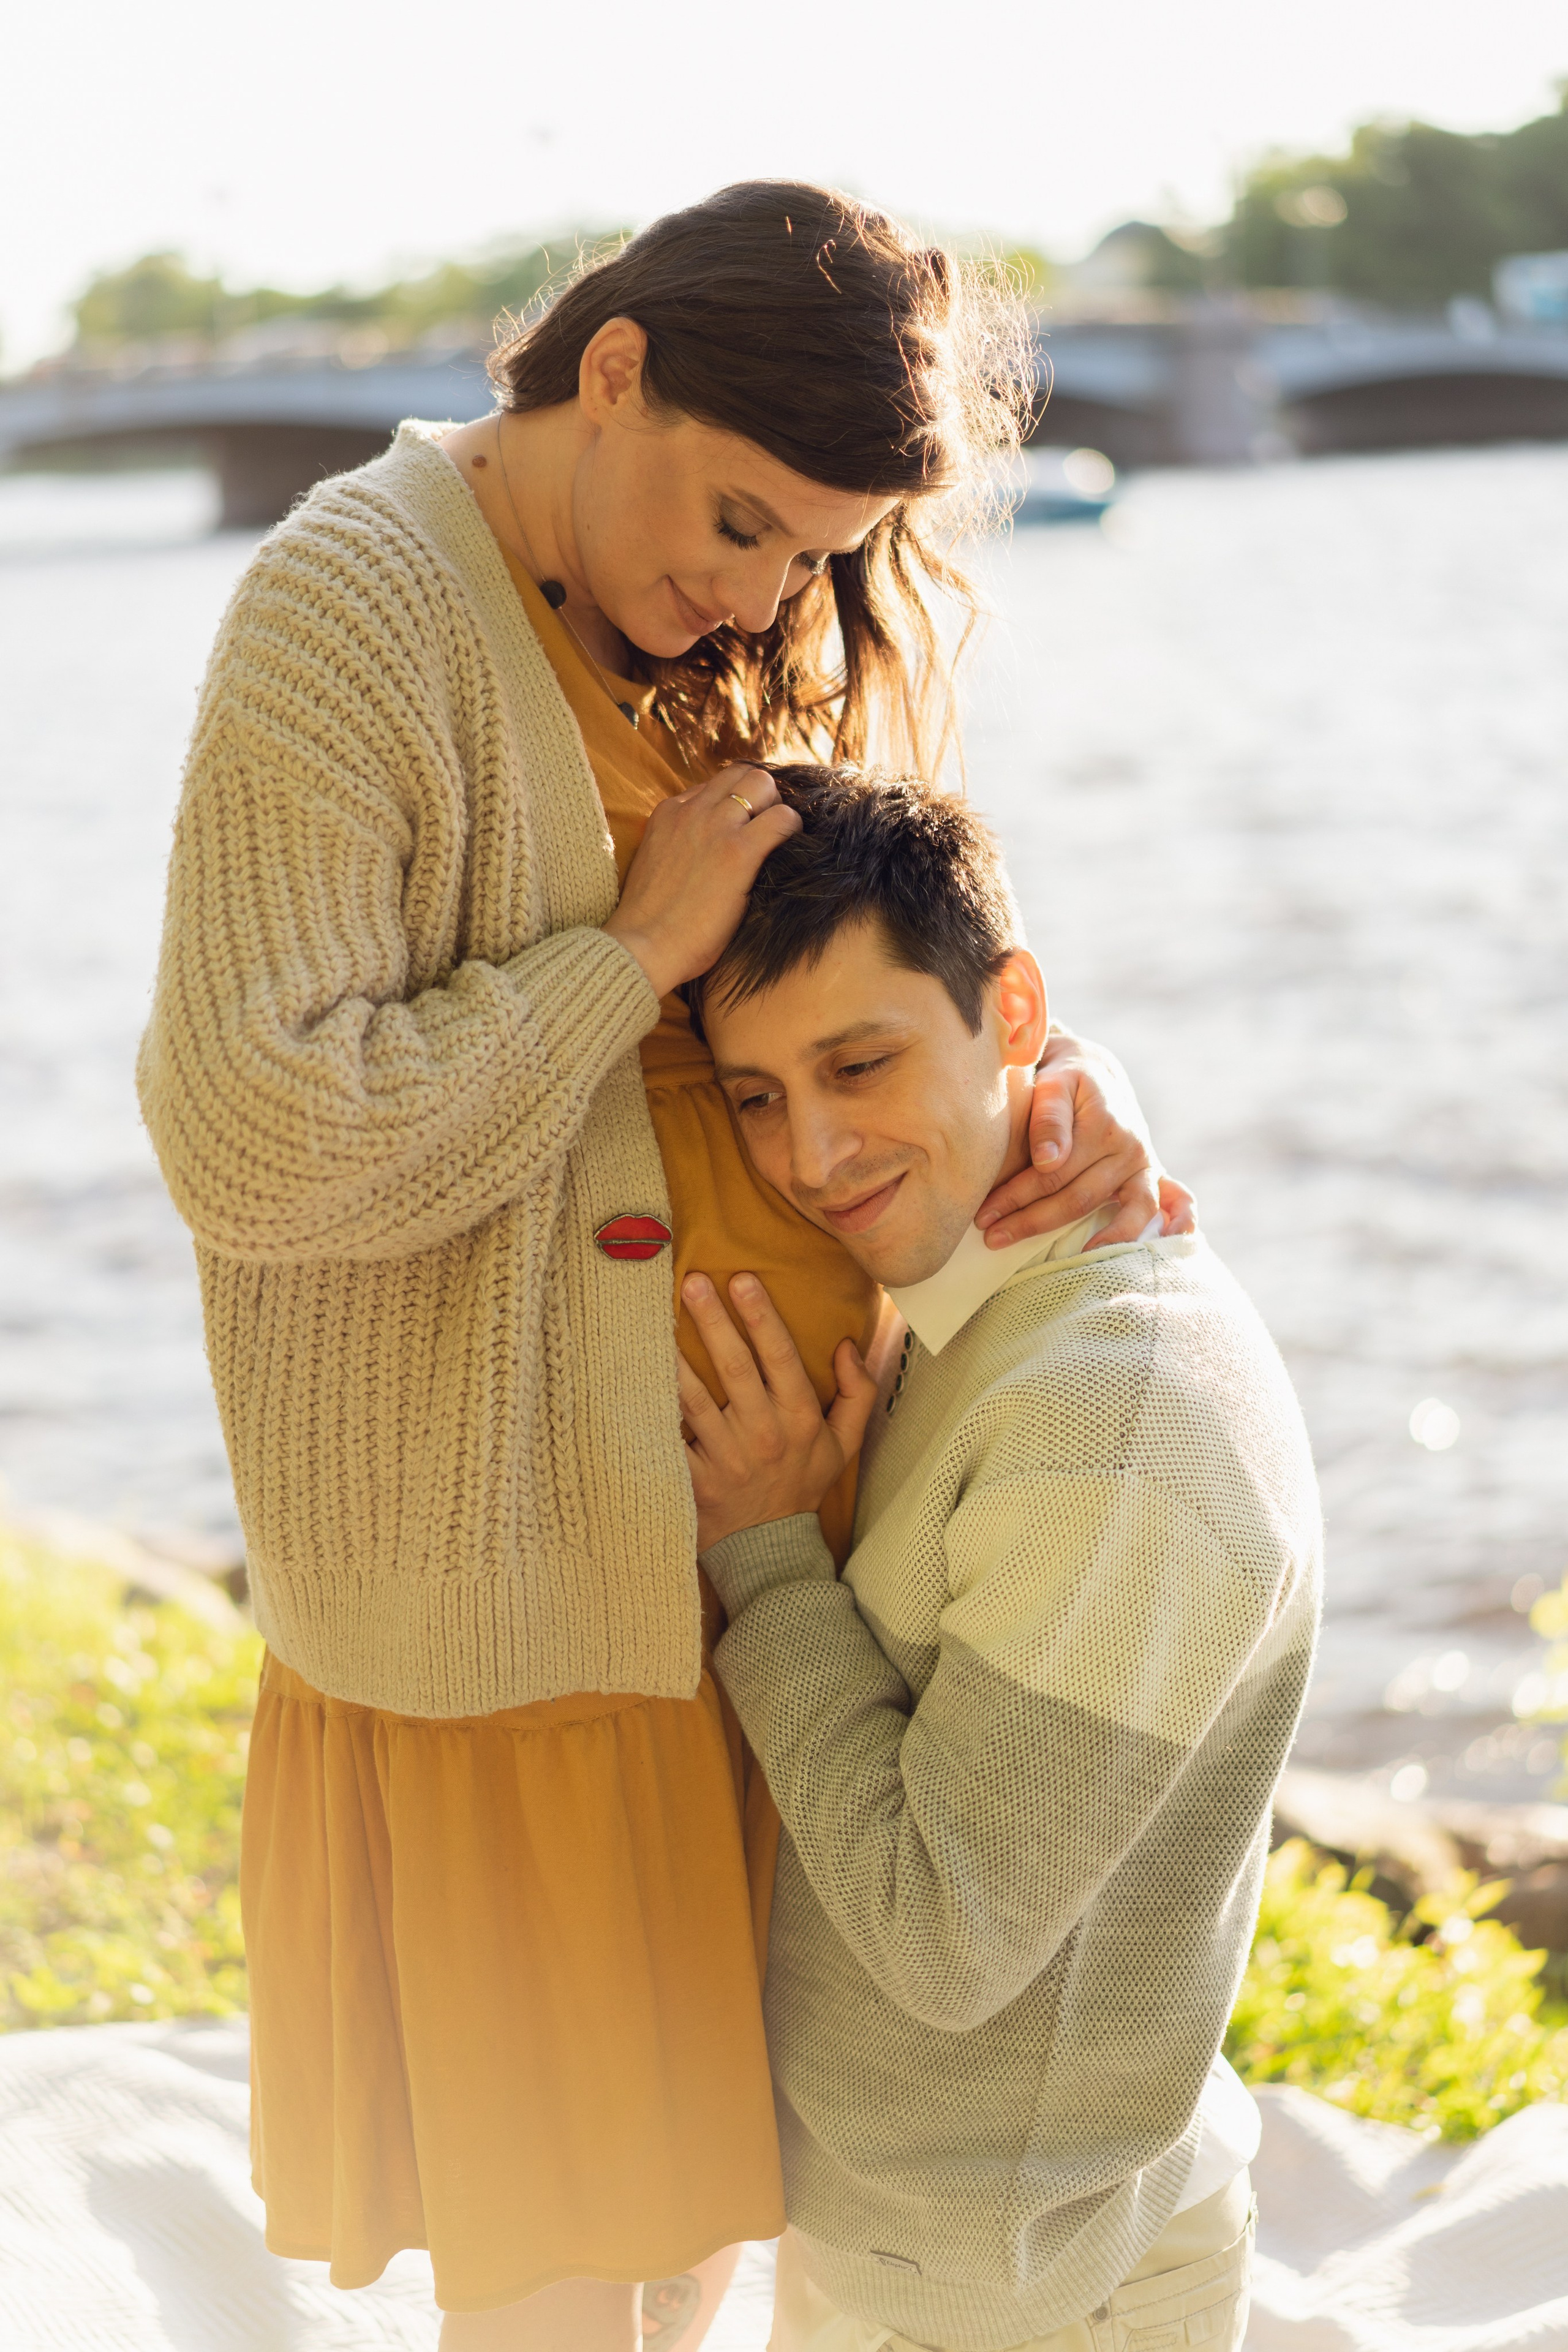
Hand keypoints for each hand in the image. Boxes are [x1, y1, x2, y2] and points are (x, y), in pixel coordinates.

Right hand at [603, 764, 799, 997]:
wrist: (641, 947)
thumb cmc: (650, 921)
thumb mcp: (657, 863)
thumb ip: (680, 843)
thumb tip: (707, 848)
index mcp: (668, 812)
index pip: (714, 784)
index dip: (737, 802)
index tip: (746, 824)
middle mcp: (691, 810)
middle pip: (741, 773)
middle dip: (761, 793)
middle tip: (767, 826)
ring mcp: (714, 827)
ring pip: (762, 783)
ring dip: (777, 807)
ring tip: (778, 839)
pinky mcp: (738, 852)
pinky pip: (782, 819)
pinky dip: (792, 829)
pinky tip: (789, 849)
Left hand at [677, 1272, 877, 1550]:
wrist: (769, 1548)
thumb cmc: (802, 1484)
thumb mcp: (844, 1444)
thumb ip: (856, 1393)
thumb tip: (847, 1346)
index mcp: (799, 1420)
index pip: (781, 1358)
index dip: (762, 1318)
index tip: (743, 1280)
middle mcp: (763, 1434)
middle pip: (735, 1368)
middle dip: (714, 1322)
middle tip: (692, 1282)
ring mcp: (726, 1457)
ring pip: (695, 1399)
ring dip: (676, 1358)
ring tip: (655, 1319)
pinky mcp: (694, 1479)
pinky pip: (670, 1438)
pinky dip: (654, 1409)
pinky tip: (636, 1376)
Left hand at [974, 1031, 1197, 1250]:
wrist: (1093, 1069)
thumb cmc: (1064, 1078)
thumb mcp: (1055, 1081)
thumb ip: (1049, 1116)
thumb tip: (1048, 1159)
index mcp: (1103, 1126)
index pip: (1052, 1175)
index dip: (1015, 1198)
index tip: (983, 1217)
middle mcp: (1130, 1148)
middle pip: (1078, 1199)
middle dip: (1031, 1221)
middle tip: (992, 1237)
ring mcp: (1144, 1165)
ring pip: (1120, 1214)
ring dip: (1095, 1242)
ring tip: (1068, 1262)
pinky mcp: (1153, 1175)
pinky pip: (1174, 1203)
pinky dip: (1169, 1225)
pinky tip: (1147, 1248)